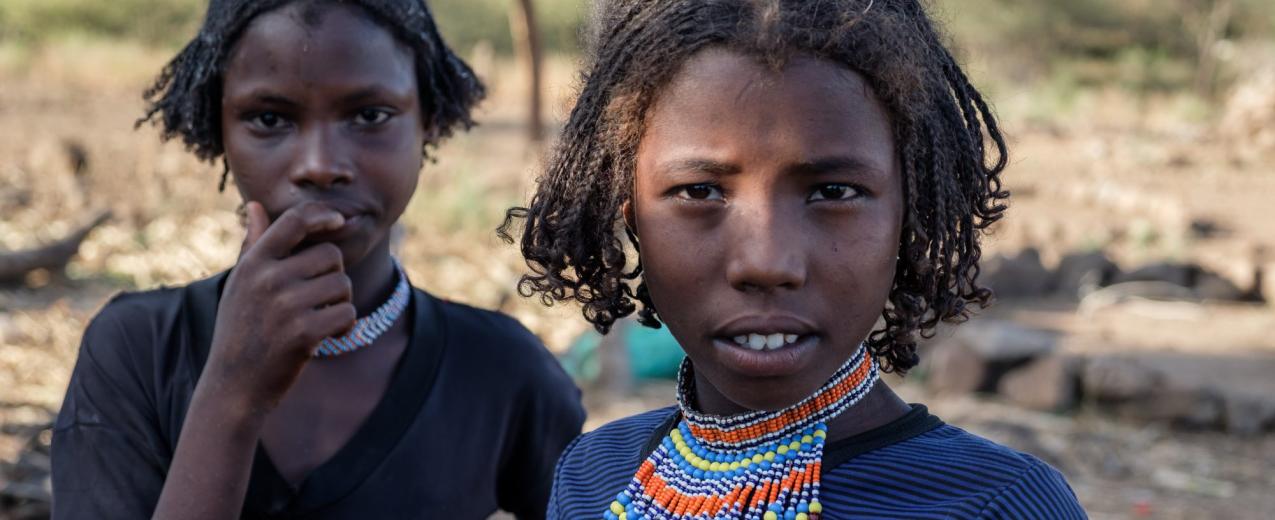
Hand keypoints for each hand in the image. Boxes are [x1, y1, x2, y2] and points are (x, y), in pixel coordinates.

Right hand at [201, 201, 356, 416]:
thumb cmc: (240, 330)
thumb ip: (253, 245)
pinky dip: (345, 326)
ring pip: (342, 285)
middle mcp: (268, 279)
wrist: (234, 386)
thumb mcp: (240, 284)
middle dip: (334, 275)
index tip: (338, 220)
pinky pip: (346, 313)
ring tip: (319, 319)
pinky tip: (328, 336)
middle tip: (318, 299)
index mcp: (254, 263)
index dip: (322, 214)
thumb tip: (255, 205)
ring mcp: (285, 306)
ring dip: (340, 303)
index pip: (294, 221)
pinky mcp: (303, 333)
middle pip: (330, 255)